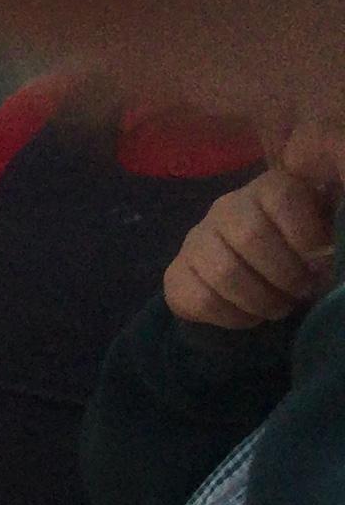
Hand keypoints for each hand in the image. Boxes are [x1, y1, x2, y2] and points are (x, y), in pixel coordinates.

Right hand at [162, 164, 336, 328]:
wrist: (248, 271)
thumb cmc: (297, 248)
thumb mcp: (323, 227)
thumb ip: (332, 224)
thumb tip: (326, 249)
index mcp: (267, 188)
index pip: (283, 197)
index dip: (304, 231)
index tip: (321, 257)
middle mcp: (226, 208)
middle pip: (250, 237)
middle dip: (284, 273)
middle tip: (301, 291)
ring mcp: (195, 241)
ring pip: (224, 273)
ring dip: (259, 299)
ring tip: (278, 308)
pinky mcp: (175, 274)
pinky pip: (200, 300)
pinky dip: (232, 316)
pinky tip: (249, 316)